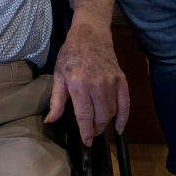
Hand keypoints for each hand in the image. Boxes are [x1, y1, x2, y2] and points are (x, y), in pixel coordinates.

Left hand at [44, 22, 129, 145]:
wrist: (90, 34)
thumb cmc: (71, 54)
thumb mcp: (58, 75)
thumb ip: (56, 100)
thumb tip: (50, 121)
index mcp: (78, 84)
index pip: (85, 116)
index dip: (86, 132)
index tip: (86, 141)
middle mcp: (96, 85)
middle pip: (100, 117)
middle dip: (96, 129)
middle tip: (91, 133)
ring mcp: (111, 82)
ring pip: (111, 112)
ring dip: (106, 123)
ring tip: (99, 126)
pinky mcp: (121, 79)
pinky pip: (125, 103)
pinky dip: (124, 118)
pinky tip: (119, 128)